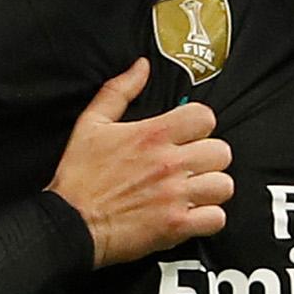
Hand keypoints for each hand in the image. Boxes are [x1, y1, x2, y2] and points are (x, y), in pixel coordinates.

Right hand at [47, 58, 231, 266]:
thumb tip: (142, 67)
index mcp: (153, 135)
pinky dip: (208, 218)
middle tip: (191, 165)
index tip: (188, 134)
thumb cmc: (79, 177)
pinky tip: (191, 214)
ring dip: (211, 188)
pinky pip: (217, 218)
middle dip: (208, 158)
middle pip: (221, 152)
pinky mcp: (177, 226)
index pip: (205, 117)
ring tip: (194, 191)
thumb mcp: (91, 124)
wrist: (69, 224)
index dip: (199, 125)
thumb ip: (120, 90)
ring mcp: (176, 196)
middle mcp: (170, 164)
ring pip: (224, 185)